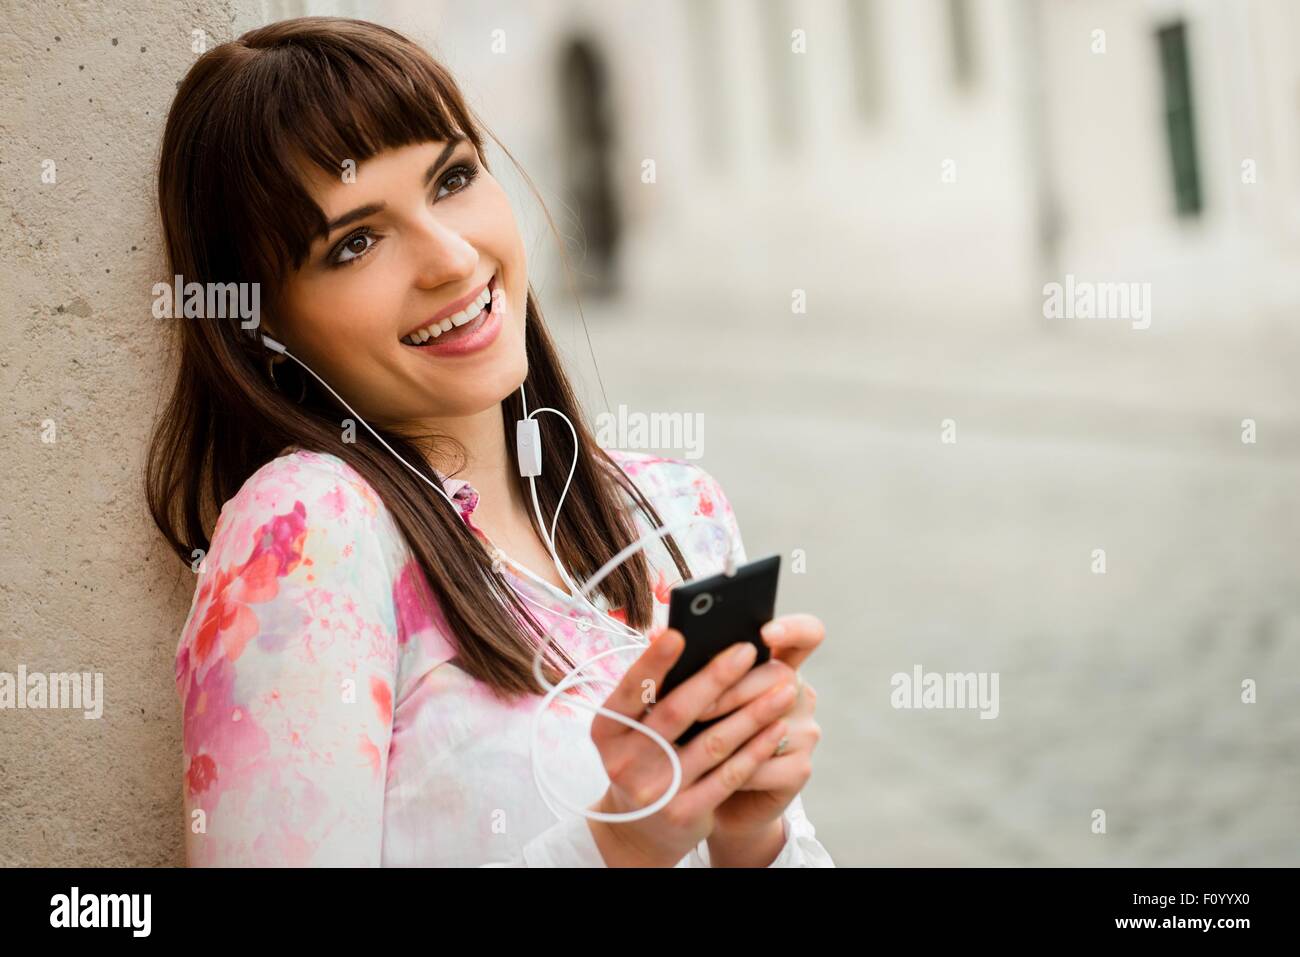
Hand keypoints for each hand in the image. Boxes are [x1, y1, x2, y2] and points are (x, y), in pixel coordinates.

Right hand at [584, 628, 795, 866]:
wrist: (640, 830)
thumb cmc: (643, 758)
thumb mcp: (631, 729)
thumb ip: (649, 690)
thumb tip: (676, 635)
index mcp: (606, 731)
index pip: (629, 690)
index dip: (652, 663)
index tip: (679, 634)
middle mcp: (624, 762)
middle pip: (676, 713)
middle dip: (715, 678)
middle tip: (747, 650)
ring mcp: (656, 790)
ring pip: (712, 743)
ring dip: (752, 712)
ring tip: (781, 686)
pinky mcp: (686, 812)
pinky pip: (729, 775)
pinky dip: (755, 748)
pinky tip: (776, 726)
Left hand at [701, 613, 824, 864]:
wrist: (704, 793)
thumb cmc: (694, 732)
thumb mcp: (696, 695)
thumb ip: (696, 668)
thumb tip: (667, 640)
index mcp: (778, 663)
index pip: (808, 634)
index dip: (793, 630)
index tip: (766, 632)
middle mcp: (798, 693)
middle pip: (779, 676)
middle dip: (731, 689)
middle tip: (696, 703)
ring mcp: (804, 732)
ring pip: (769, 723)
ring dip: (725, 728)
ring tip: (687, 734)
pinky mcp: (798, 769)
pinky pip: (765, 765)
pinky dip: (730, 770)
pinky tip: (702, 772)